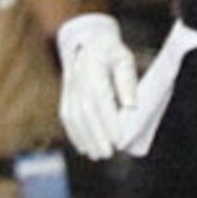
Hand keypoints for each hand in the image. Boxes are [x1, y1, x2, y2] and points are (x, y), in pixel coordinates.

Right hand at [56, 12, 141, 159]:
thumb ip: (127, 82)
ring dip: (86, 138)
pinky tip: (84, 147)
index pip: (101, 99)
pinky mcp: (65, 96)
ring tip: (98, 154)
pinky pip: (67, 117)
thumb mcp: (124, 60)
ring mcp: (69, 88)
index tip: (119, 139)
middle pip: (86, 112)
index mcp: (93, 68)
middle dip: (97, 135)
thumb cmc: (112, 54)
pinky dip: (74, 134)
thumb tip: (130, 106)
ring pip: (74, 117)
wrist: (88, 42)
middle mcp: (77, 79)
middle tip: (108, 153)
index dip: (109, 121)